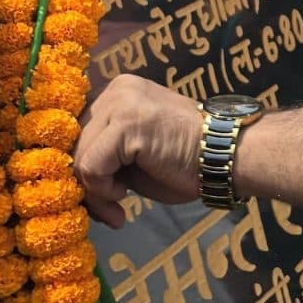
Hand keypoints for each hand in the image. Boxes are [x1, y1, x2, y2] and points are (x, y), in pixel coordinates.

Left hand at [75, 75, 207, 221]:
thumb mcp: (137, 154)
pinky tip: (125, 195)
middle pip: (75, 143)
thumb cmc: (187, 161)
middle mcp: (116, 90)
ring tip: (119, 208)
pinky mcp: (125, 124)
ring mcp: (120, 103)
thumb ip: (107, 154)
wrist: (227, 155)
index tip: (104, 198)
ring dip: (95, 192)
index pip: (79, 132)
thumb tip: (74, 180)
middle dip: (87, 184)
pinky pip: (91, 166)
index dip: (85, 169)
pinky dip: (102, 190)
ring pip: (79, 157)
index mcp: (119, 92)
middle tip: (110, 212)